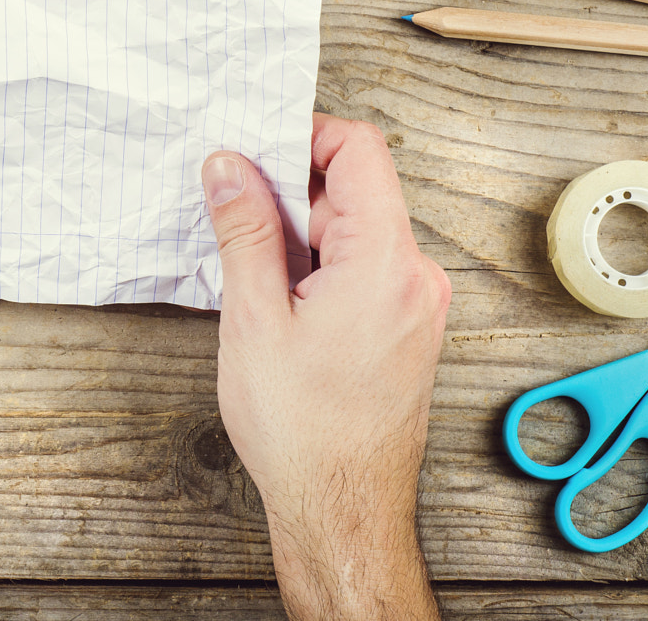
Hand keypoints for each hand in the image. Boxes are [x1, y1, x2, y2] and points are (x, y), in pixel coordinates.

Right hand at [204, 116, 449, 620]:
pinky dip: (322, 265)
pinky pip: (366, 266)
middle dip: (292, 191)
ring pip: (358, 229)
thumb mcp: (253, 317)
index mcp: (386, 262)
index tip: (254, 152)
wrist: (342, 510)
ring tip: (255, 275)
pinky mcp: (409, 326)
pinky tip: (281, 301)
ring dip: (304, 233)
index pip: (359, 150)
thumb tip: (229, 166)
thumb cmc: (304, 430)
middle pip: (357, 188)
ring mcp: (418, 303)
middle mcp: (417, 276)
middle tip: (235, 215)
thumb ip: (245, 229)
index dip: (303, 137)